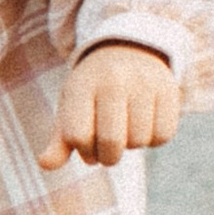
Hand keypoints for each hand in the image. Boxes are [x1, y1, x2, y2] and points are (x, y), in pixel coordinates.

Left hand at [41, 43, 182, 171]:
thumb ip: (60, 140)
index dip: (83, 150)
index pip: (78, 136)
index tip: (87, 143)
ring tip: (126, 129)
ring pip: (139, 141)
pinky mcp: (169, 89)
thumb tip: (45, 164)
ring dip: (132, 146)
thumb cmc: (94, 89)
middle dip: (108, 157)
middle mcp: (114, 80)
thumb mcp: (72, 107)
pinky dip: (154, 139)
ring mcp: (144, 83)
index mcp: (82, 85)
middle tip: (108, 149)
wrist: (128, 49)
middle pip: (112, 142)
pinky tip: (145, 125)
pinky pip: (163, 135)